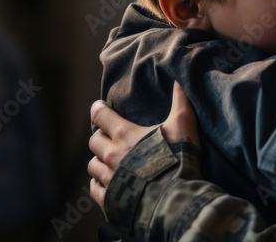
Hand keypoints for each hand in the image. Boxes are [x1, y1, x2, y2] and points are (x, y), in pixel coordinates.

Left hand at [88, 82, 200, 208]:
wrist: (174, 198)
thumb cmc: (177, 158)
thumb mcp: (183, 123)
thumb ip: (181, 99)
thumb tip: (180, 77)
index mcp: (124, 134)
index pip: (100, 116)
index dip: (98, 110)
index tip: (98, 108)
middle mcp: (111, 155)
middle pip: (93, 141)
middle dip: (100, 137)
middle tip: (110, 138)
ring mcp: (108, 178)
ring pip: (92, 166)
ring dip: (99, 161)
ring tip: (109, 162)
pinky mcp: (109, 199)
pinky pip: (94, 189)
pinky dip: (98, 184)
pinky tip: (107, 183)